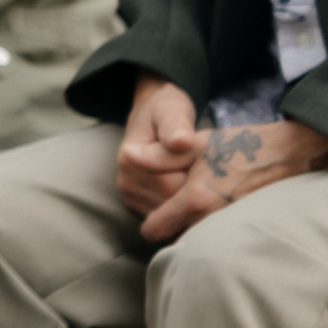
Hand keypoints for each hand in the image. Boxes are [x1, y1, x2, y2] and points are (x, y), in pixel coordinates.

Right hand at [115, 75, 200, 217]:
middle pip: (172, 203)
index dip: (195, 174)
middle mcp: (125, 182)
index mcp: (130, 160)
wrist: (150, 116)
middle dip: (193, 188)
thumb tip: (181, 142)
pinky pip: (166, 217)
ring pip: (170, 213)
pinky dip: (180, 206)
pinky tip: (186, 187)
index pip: (174, 186)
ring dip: (187, 198)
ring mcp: (130, 196)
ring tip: (193, 173)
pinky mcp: (138, 204)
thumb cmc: (166, 111)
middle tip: (202, 166)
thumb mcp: (173, 110)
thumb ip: (176, 126)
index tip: (201, 156)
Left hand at [136, 117, 327, 244]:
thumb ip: (158, 155)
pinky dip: (210, 234)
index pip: (153, 230)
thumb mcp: (195, 144)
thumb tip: (127, 156)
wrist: (291, 156)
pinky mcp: (245, 234)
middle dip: (169, 228)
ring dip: (189, 231)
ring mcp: (230, 231)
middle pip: (173, 240)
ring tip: (194, 210)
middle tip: (172, 209)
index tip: (154, 209)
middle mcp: (211, 222)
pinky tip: (214, 214)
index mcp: (194, 201)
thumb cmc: (241, 147)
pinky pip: (217, 242)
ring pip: (195, 242)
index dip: (149, 220)